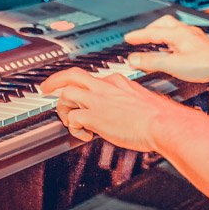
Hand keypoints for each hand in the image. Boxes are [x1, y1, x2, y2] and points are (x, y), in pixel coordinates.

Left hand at [41, 67, 181, 151]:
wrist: (163, 123)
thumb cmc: (159, 116)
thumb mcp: (141, 99)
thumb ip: (128, 100)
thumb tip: (125, 110)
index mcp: (117, 81)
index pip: (91, 77)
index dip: (80, 85)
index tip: (76, 90)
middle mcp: (105, 87)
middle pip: (71, 76)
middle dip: (54, 81)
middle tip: (45, 89)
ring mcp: (98, 100)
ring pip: (66, 95)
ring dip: (63, 109)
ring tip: (69, 120)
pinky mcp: (94, 116)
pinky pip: (73, 119)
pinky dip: (74, 128)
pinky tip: (85, 134)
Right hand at [124, 15, 208, 82]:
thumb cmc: (207, 63)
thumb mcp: (174, 65)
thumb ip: (152, 62)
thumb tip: (134, 59)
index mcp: (177, 34)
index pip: (151, 32)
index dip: (138, 36)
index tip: (127, 38)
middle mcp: (185, 32)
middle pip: (163, 24)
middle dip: (150, 30)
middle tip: (140, 37)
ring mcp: (194, 37)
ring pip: (173, 30)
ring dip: (161, 35)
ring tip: (155, 44)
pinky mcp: (200, 45)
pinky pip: (181, 38)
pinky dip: (171, 42)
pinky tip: (174, 52)